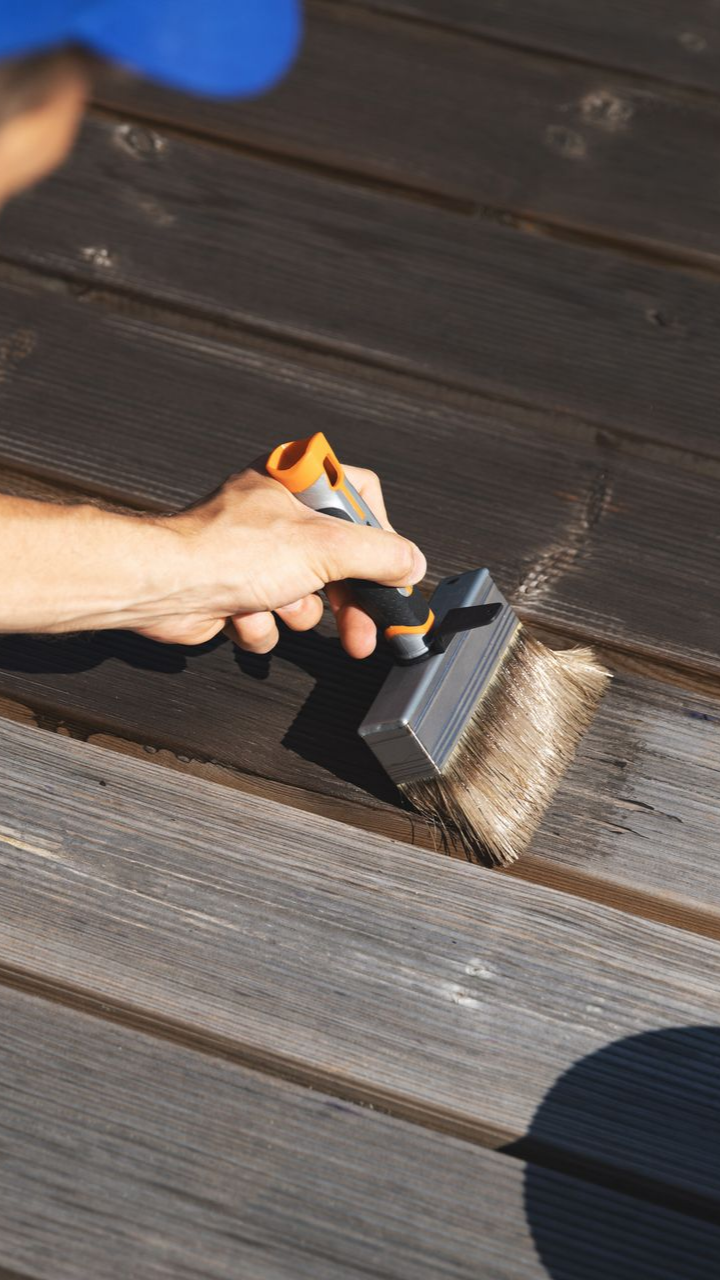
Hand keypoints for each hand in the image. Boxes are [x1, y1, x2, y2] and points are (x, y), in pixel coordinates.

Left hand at [138, 460, 425, 656]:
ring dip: (294, 611)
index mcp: (294, 480)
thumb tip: (411, 565)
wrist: (163, 587)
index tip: (392, 569)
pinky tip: (243, 615)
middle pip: (336, 558)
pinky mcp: (231, 588)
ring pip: (304, 595)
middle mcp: (273, 511)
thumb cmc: (227, 552)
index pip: (359, 496)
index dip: (380, 535)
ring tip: (275, 604)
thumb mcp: (326, 548)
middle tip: (367, 629)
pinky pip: (268, 617)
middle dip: (347, 600)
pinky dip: (259, 624)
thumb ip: (380, 555)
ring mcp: (252, 551)